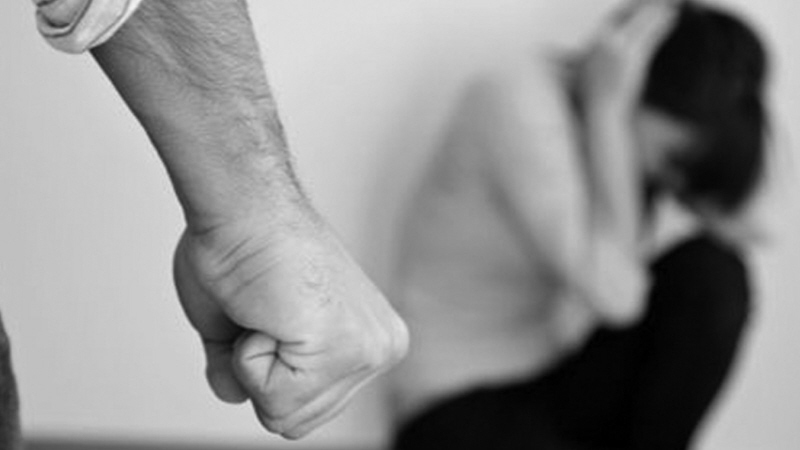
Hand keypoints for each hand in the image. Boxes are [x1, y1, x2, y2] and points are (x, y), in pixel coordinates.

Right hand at [173, 211, 408, 438]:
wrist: (243, 207)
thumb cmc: (242, 250)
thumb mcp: (245, 326)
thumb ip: (250, 371)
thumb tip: (236, 393)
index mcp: (368, 340)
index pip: (306, 406)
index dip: (263, 369)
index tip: (268, 313)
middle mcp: (380, 347)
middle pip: (298, 420)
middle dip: (260, 371)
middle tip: (265, 311)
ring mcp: (368, 350)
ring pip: (285, 416)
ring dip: (254, 363)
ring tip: (268, 309)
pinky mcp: (345, 347)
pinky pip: (276, 399)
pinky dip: (250, 358)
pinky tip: (267, 311)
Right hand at [579, 1, 677, 114]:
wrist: (599, 111)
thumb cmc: (592, 95)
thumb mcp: (588, 68)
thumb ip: (596, 51)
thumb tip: (604, 41)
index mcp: (594, 41)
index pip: (615, 15)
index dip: (630, 7)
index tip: (640, 3)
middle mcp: (606, 40)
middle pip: (629, 13)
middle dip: (646, 4)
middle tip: (662, 0)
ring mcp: (620, 48)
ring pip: (643, 21)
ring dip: (659, 9)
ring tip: (673, 4)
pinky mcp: (634, 57)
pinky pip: (651, 35)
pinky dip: (663, 24)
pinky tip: (672, 16)